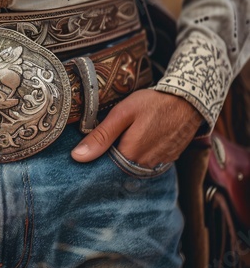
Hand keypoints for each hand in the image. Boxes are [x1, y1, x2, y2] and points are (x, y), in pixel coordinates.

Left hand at [71, 90, 203, 167]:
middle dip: (111, 157)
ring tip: (126, 135)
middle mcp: (145, 165)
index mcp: (130, 156)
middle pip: (119, 168)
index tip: (90, 148)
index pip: (104, 168)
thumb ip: (101, 136)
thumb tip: (77, 156)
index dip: (96, 158)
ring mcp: (159, 164)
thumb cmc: (153, 103)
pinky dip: (142, 153)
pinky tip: (140, 138)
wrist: (189, 100)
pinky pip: (148, 161)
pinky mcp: (169, 159)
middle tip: (110, 137)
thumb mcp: (122, 113)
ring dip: (127, 155)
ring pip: (134, 165)